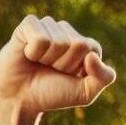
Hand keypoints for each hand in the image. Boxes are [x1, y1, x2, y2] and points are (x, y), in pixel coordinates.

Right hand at [0, 15, 116, 116]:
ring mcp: (48, 27)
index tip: (69, 76)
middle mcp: (67, 33)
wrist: (21, 99)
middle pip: (77, 44)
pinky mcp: (28, 25)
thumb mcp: (85, 93)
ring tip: (40, 64)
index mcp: (85, 46)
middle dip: (65, 64)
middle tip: (52, 70)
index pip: (91, 48)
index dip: (79, 68)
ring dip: (49, 59)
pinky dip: (34, 52)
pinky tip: (28, 55)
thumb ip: (104, 78)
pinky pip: (39, 37)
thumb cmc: (53, 94)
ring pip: (58, 41)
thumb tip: (92, 55)